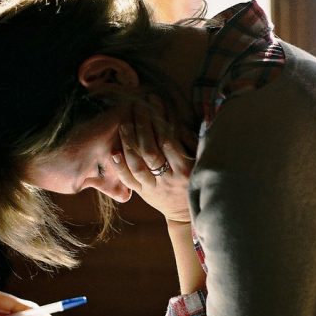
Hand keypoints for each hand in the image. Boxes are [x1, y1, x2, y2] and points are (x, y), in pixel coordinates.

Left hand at [112, 95, 194, 221]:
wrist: (187, 213)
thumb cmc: (194, 181)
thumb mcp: (200, 164)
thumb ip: (193, 144)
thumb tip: (184, 119)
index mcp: (185, 169)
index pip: (169, 141)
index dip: (161, 120)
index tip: (154, 102)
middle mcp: (168, 178)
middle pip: (151, 150)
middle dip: (143, 126)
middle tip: (136, 107)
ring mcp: (154, 187)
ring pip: (138, 164)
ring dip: (129, 143)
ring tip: (124, 123)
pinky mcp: (144, 194)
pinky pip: (130, 180)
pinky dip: (121, 166)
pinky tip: (114, 151)